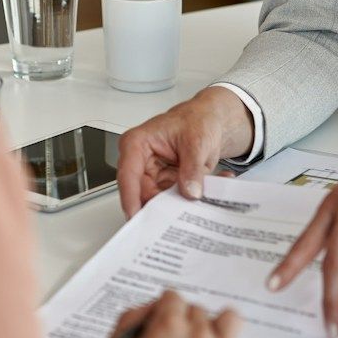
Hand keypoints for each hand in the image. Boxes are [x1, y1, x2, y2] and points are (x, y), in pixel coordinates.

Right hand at [103, 291, 248, 337]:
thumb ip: (129, 320)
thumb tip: (149, 309)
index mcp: (168, 324)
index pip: (172, 297)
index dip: (163, 312)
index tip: (160, 327)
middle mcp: (198, 333)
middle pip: (197, 311)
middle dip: (185, 324)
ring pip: (229, 320)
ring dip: (217, 328)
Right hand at [115, 87, 254, 215]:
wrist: (209, 120)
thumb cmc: (196, 120)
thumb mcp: (196, 141)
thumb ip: (192, 168)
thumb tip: (190, 192)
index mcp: (137, 144)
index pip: (128, 175)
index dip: (130, 198)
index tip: (137, 217)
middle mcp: (140, 161)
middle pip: (142, 193)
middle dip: (162, 206)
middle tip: (180, 214)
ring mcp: (153, 175)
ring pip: (158, 201)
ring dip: (181, 202)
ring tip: (202, 194)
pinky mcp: (166, 184)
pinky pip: (173, 199)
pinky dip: (191, 198)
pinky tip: (207, 190)